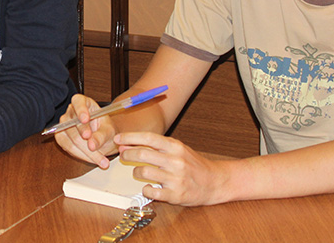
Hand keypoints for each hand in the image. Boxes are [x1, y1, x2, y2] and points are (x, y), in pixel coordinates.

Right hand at [54, 94, 117, 167]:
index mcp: (84, 103)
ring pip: (71, 139)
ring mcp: (64, 124)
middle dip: (84, 139)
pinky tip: (92, 159)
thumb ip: (102, 136)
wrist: (103, 141)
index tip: (85, 119)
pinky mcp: (61, 137)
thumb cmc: (106, 131)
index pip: (78, 101)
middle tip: (94, 148)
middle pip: (73, 124)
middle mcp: (72, 112)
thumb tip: (92, 144)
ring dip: (86, 152)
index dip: (81, 110)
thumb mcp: (109, 131)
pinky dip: (81, 155)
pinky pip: (68, 147)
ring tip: (101, 160)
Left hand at [114, 131, 230, 205]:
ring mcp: (175, 178)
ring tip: (138, 172)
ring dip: (135, 172)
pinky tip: (148, 187)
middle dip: (127, 154)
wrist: (215, 182)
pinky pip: (151, 192)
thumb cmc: (193, 164)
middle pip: (142, 154)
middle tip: (123, 156)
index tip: (118, 138)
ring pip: (143, 171)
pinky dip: (145, 190)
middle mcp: (175, 161)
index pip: (148, 137)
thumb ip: (155, 147)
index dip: (130, 137)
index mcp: (175, 147)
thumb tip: (128, 145)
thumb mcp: (177, 150)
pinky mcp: (175, 195)